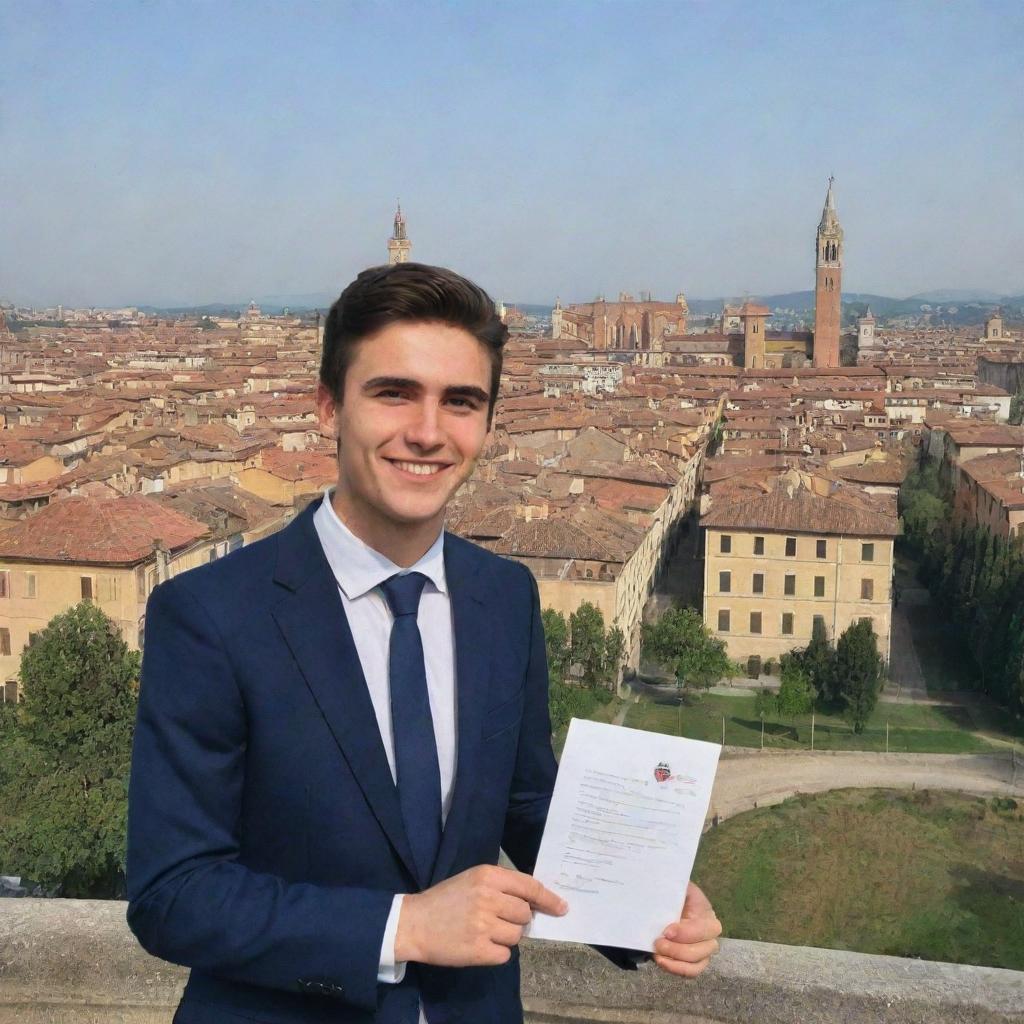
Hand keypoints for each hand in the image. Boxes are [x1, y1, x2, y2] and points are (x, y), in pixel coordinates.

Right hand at [395, 864, 567, 966]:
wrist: (413, 923)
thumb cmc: (446, 899)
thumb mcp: (473, 880)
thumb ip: (502, 886)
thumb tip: (536, 903)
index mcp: (487, 876)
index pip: (529, 887)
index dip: (549, 899)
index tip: (562, 908)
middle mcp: (488, 898)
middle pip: (525, 914)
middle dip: (517, 919)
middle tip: (497, 919)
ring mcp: (484, 925)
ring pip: (517, 936)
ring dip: (506, 936)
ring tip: (484, 931)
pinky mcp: (478, 950)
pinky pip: (505, 955)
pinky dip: (496, 953)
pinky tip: (479, 945)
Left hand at [652, 881, 721, 977]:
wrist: (667, 907)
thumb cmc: (674, 896)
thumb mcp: (677, 887)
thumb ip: (676, 887)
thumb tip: (667, 885)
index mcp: (707, 915)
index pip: (703, 929)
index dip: (686, 933)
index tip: (666, 931)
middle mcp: (710, 936)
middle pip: (702, 951)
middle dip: (678, 950)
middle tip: (658, 943)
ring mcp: (704, 951)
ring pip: (697, 964)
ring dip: (676, 962)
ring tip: (658, 955)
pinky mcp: (695, 962)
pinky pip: (691, 972)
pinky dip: (676, 969)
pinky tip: (661, 961)